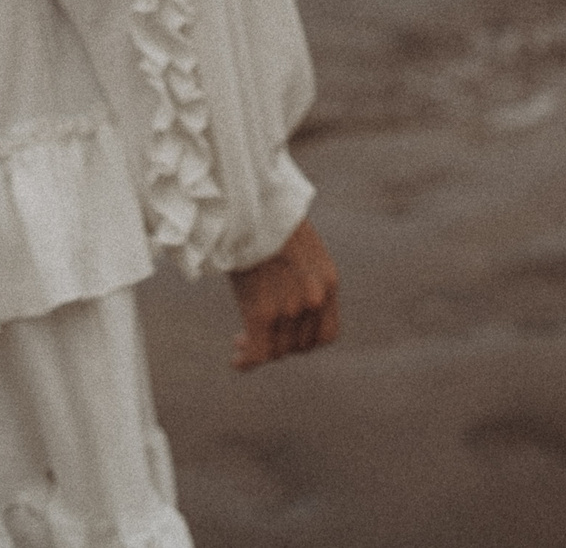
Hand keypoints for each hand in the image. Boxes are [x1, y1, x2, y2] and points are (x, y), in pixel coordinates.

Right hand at [228, 218, 338, 370]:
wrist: (249, 204)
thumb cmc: (267, 221)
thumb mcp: (300, 250)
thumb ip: (303, 280)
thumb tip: (292, 305)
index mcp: (328, 283)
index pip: (326, 336)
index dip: (306, 343)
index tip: (286, 336)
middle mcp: (314, 300)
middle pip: (299, 346)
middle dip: (279, 346)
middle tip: (255, 337)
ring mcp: (290, 309)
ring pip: (277, 352)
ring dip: (259, 351)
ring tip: (241, 341)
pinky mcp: (262, 313)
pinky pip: (258, 354)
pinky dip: (246, 362)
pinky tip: (237, 359)